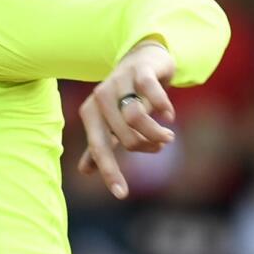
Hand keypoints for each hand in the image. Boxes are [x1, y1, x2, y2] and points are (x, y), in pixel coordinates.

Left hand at [78, 40, 176, 198]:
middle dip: (146, 147)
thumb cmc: (125, 96)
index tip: (122, 195)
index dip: (109, 172)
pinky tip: (169, 116)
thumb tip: (84, 171)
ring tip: (167, 136)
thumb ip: (100, 145)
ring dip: (156, 133)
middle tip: (160, 144)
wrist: (142, 59)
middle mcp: (100, 97)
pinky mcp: (140, 71)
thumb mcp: (110, 121)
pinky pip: (152, 94)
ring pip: (137, 118)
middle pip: (125, 137)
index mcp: (91, 113)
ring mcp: (120, 82)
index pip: (99, 148)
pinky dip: (164, 109)